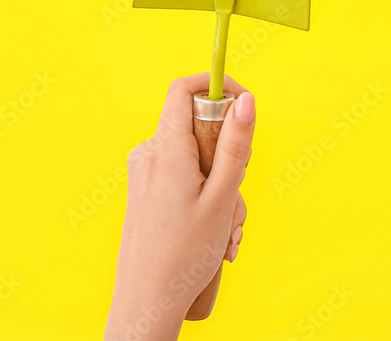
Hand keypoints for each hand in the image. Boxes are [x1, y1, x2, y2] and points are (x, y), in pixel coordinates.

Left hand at [105, 73, 255, 340]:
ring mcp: (145, 174)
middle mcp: (149, 155)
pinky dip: (206, 198)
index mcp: (166, 149)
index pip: (185, 89)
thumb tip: (245, 99)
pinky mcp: (145, 191)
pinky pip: (185, 178)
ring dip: (222, 188)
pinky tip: (214, 235)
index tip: (244, 105)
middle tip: (237, 196)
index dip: (217, 87)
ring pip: (197, 159)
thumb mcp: (223, 197)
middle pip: (199, 129)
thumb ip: (236, 144)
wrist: (146, 303)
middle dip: (229, 158)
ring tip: (226, 231)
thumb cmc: (184, 255)